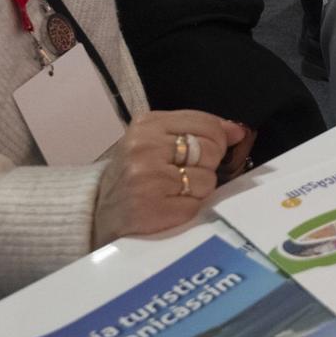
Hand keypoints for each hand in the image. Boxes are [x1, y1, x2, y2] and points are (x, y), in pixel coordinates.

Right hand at [91, 110, 248, 245]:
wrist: (98, 212)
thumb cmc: (135, 174)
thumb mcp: (157, 141)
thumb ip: (198, 130)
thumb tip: (238, 130)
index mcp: (147, 124)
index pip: (207, 124)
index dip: (218, 140)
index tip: (207, 151)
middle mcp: (145, 147)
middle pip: (212, 150)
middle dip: (208, 165)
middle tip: (184, 173)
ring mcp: (148, 178)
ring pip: (208, 179)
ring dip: (198, 189)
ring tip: (174, 191)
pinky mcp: (154, 208)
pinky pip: (197, 204)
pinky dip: (189, 208)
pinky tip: (169, 206)